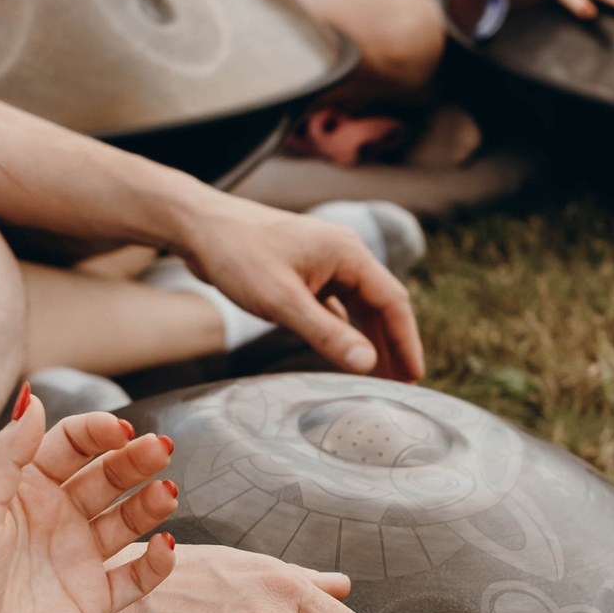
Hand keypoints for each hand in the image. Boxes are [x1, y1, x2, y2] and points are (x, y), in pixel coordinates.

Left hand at [0, 401, 180, 612]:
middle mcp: (53, 520)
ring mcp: (75, 560)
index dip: (97, 433)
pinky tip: (165, 546)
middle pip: (106, 478)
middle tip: (158, 451)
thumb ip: (6, 455)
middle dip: (134, 461)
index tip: (120, 431)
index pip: (70, 446)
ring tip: (167, 493)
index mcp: (21, 490)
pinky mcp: (91, 602)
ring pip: (128, 522)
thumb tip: (33, 400)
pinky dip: (157, 563)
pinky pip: (136, 578)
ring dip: (150, 503)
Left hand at [175, 198, 424, 380]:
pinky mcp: (306, 272)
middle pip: (380, 306)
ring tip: (380, 377)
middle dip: (392, 345)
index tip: (415, 376)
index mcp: (348, 254)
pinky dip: (344, 331)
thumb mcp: (283, 301)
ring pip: (359, 307)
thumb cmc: (238, 254)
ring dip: (370, 340)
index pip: (393, 302)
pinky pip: (336, 306)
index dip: (406, 341)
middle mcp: (343, 255)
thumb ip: (327, 334)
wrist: (199, 226)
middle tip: (402, 386)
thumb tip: (368, 363)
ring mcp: (324, 263)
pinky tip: (345, 354)